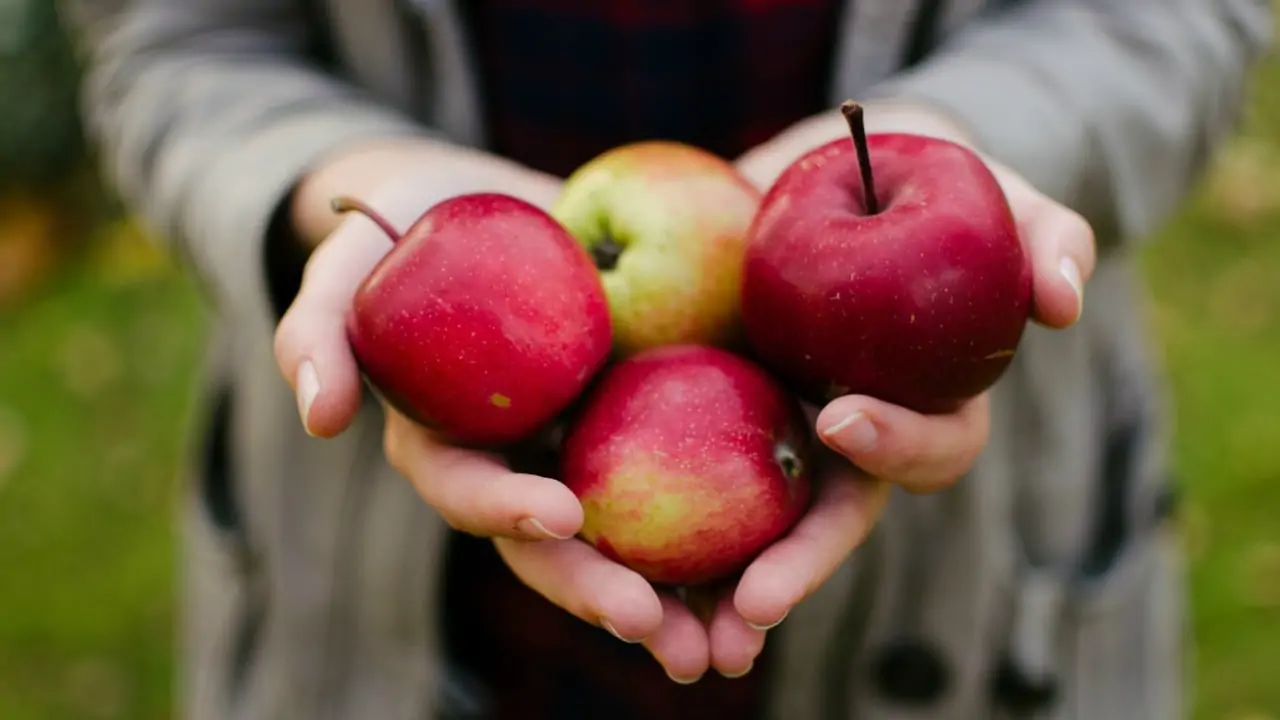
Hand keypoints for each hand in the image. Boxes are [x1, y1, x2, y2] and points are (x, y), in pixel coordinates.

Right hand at [271, 140, 688, 679]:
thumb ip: (319, 327)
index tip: (561, 514)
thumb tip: (320, 420)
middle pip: (556, 545)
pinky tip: (777, 561)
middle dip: (598, 592)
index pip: (470, 491)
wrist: (493, 197)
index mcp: (451, 443)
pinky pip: (688, 479)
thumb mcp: (353, 255)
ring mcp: (585, 447)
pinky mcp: (645, 422)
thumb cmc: (411, 220)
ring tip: (729, 643)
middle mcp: (520, 462)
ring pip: (628, 538)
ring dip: (675, 597)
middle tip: (655, 629)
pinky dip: (728, 526)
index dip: (506, 509)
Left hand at [693, 102, 1098, 675]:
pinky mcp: (703, 408)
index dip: (894, 443)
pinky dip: (645, 526)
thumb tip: (1063, 304)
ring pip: (751, 530)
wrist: (818, 169)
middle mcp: (844, 434)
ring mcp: (773, 429)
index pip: (923, 448)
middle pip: (827, 521)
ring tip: (678, 640)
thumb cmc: (917, 181)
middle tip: (753, 605)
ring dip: (718, 590)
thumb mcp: (985, 192)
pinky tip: (596, 552)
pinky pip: (672, 475)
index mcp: (917, 402)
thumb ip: (1042, 234)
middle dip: (797, 568)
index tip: (840, 415)